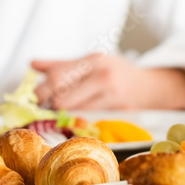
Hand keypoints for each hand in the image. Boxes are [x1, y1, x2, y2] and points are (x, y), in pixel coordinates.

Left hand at [32, 54, 184, 109]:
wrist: (152, 88)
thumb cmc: (117, 73)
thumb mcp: (92, 62)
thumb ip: (62, 65)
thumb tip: (32, 64)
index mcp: (94, 61)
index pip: (58, 75)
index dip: (41, 90)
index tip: (35, 98)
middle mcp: (103, 76)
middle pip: (64, 96)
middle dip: (49, 105)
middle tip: (44, 110)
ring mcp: (113, 96)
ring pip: (75, 111)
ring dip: (62, 116)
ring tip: (58, 115)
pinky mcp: (120, 113)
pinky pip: (91, 121)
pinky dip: (79, 123)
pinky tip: (76, 122)